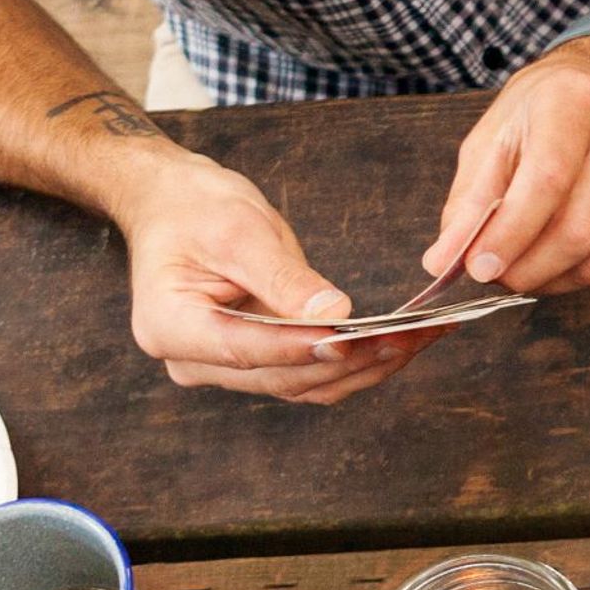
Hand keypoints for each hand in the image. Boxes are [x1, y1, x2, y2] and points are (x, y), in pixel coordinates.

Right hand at [112, 151, 438, 405]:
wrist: (174, 206)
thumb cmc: (195, 210)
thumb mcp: (239, 232)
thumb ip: (284, 278)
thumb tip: (334, 316)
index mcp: (170, 327)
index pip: (244, 349)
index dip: (301, 348)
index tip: (352, 339)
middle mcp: (192, 361)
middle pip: (280, 376)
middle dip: (350, 360)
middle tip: (409, 337)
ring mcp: (222, 369)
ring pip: (302, 383)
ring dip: (364, 366)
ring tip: (419, 339)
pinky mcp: (255, 362)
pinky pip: (309, 373)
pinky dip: (354, 361)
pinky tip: (399, 342)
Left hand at [425, 41, 589, 293]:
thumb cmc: (542, 115)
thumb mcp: (491, 140)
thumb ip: (468, 203)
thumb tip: (444, 263)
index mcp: (574, 98)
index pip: (548, 181)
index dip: (511, 234)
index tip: (479, 268)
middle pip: (580, 229)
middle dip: (529, 269)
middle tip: (499, 276)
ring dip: (555, 278)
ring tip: (528, 265)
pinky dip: (587, 274)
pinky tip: (566, 257)